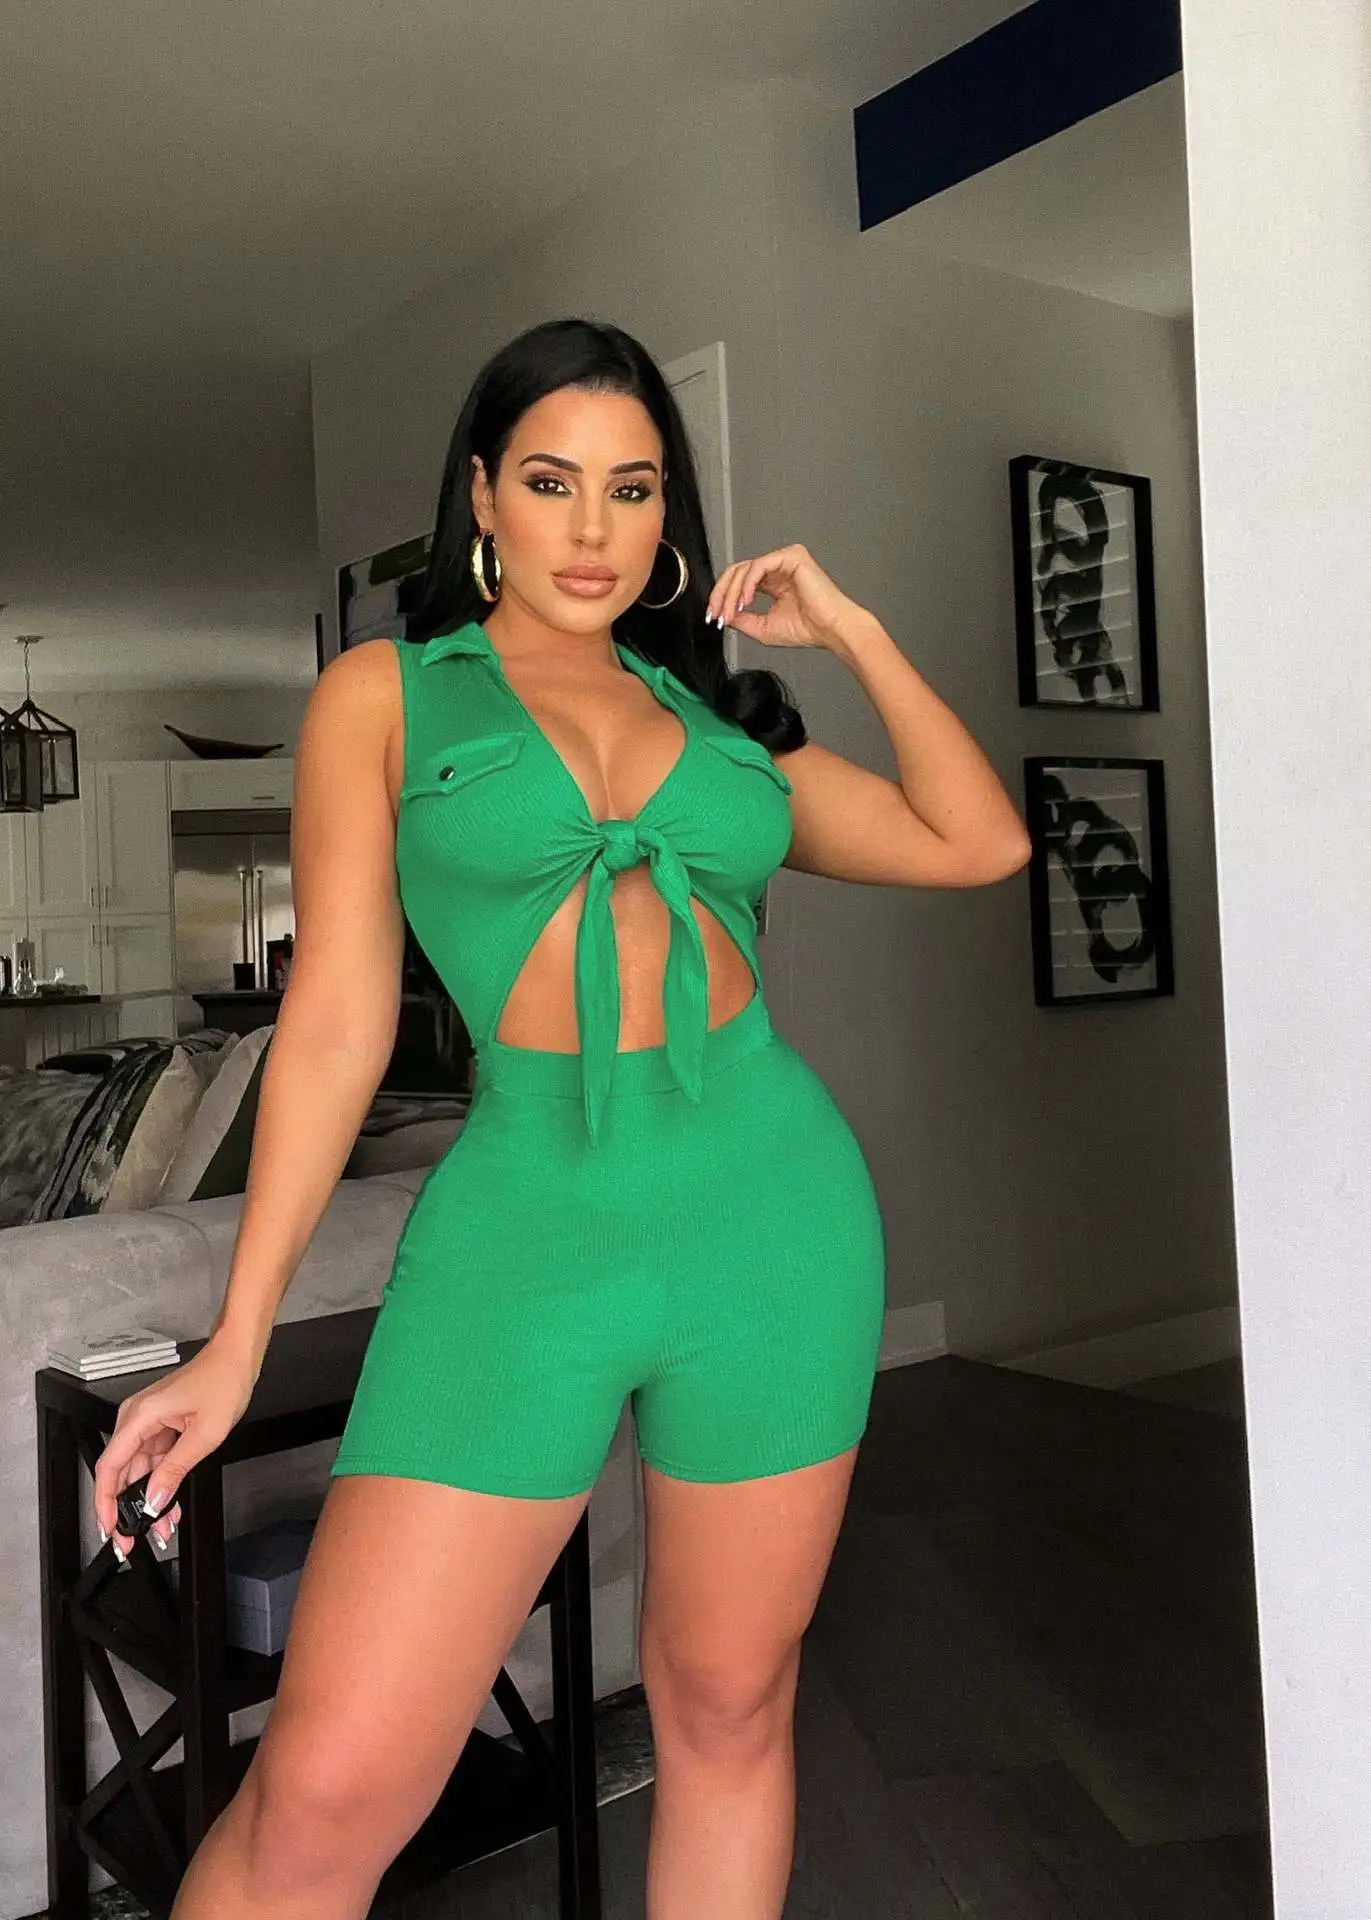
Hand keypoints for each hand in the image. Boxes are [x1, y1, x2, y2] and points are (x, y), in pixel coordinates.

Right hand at [91, 1332, 263, 1565]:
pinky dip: (159, 1482)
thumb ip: (175, 1470)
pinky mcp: (159, 1424)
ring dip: (147, 1499)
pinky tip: (168, 1503)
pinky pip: (152, 1460)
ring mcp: (148, 1421)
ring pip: (138, 1470)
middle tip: (133, 1538)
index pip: (110, 1467)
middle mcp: (137, 1418)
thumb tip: (155, 1500)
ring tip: (159, 1526)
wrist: (237, 1357)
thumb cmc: (223, 1381)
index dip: (105, 1502)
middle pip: (120, 1472)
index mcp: (140, 1416)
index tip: (111, 1527)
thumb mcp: (204, 1434)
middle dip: (126, 1508)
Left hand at [705, 543, 867, 652]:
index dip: (721, 598)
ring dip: (732, 592)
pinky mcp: (791, 556)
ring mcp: (784, 560)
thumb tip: (723, 614)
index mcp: (772, 583)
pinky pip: (759, 565)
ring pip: (745, 569)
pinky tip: (745, 600)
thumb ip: (741, 619)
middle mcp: (777, 569)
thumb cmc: (808, 629)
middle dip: (721, 594)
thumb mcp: (763, 628)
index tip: (713, 617)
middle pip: (737, 572)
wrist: (831, 630)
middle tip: (716, 614)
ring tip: (731, 611)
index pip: (739, 582)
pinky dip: (747, 584)